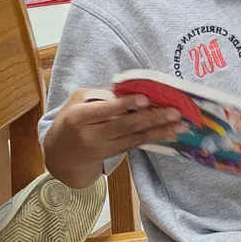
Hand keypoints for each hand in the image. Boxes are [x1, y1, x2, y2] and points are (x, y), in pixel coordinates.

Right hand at [43, 88, 187, 188]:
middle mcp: (92, 135)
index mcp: (79, 117)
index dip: (125, 105)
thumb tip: (129, 86)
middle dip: (152, 118)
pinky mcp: (113, 154)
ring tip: (180, 126)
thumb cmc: (70, 119)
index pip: (105, 110)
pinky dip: (154, 139)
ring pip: (135, 138)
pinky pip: (136, 145)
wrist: (60, 155)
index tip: (145, 99)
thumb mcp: (78, 100)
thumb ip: (102, 94)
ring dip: (160, 131)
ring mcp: (103, 148)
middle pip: (125, 126)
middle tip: (174, 112)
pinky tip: (170, 134)